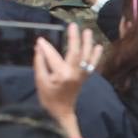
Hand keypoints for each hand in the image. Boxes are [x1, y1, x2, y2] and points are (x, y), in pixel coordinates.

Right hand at [34, 23, 100, 137]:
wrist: (62, 112)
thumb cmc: (49, 98)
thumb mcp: (40, 81)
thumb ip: (40, 63)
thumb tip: (39, 47)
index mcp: (62, 74)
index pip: (52, 55)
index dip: (45, 47)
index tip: (39, 40)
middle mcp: (74, 73)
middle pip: (75, 52)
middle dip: (74, 38)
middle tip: (73, 25)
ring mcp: (81, 75)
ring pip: (86, 56)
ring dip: (88, 43)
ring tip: (88, 31)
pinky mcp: (84, 77)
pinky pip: (92, 64)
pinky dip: (95, 55)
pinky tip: (98, 46)